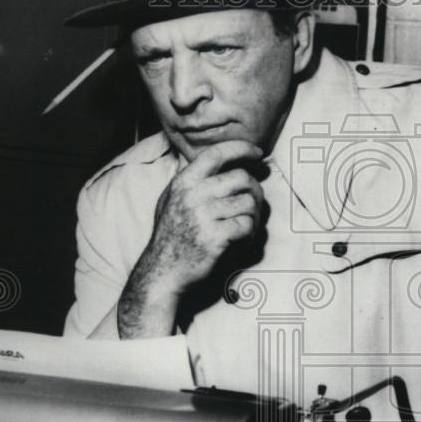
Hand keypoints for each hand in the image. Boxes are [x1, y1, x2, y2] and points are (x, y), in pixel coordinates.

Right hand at [118, 140, 263, 337]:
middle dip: (256, 191)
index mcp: (183, 182)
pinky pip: (247, 225)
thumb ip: (192, 181)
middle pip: (241, 178)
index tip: (258, 154)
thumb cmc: (170, 238)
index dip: (242, 149)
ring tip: (246, 228)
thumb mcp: (171, 201)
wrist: (162, 272)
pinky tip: (241, 242)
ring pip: (249, 203)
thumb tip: (223, 163)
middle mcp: (192, 195)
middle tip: (255, 204)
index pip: (216, 153)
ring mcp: (203, 215)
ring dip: (254, 216)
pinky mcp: (214, 237)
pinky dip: (250, 235)